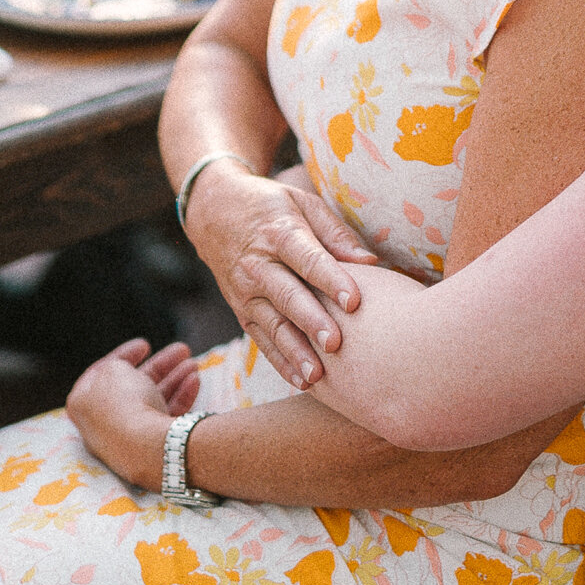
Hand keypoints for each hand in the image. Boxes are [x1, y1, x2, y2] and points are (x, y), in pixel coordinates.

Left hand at [66, 338, 199, 490]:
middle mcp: (101, 423)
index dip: (124, 355)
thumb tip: (122, 372)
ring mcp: (125, 437)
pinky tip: (195, 381)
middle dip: (160, 367)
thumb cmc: (123, 403)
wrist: (144, 447)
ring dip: (174, 379)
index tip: (146, 345)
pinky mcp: (148, 448)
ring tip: (194, 364)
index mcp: (83, 403)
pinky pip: (163, 418)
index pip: (101, 374)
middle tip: (182, 350)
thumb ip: (117, 365)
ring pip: (152, 401)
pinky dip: (179, 398)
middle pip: (133, 387)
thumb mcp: (114, 370)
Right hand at [183, 162, 376, 387]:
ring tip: (317, 376)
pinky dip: (280, 362)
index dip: (331, 280)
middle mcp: (259, 265)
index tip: (354, 300)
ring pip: (273, 325)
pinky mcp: (241, 311)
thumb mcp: (302, 203)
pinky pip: (261, 339)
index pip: (308, 259)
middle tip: (337, 344)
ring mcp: (246, 291)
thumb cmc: (271, 207)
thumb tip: (370, 261)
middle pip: (288, 296)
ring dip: (295, 352)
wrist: (214, 212)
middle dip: (312, 321)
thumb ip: (335, 232)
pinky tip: (300, 380)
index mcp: (280, 233)